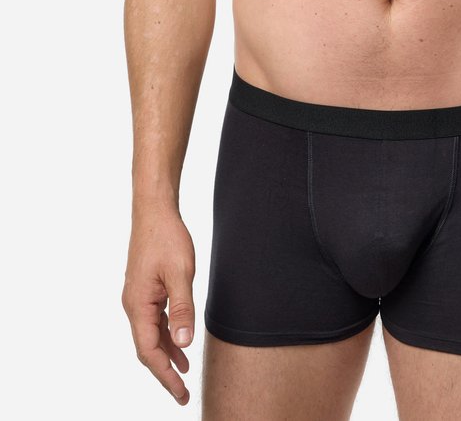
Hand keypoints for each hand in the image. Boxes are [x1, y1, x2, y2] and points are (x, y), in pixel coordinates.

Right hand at [121, 206, 196, 405]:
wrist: (154, 210)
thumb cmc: (166, 237)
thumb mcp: (181, 273)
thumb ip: (182, 309)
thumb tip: (183, 343)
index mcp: (138, 305)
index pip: (149, 352)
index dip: (165, 375)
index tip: (180, 393)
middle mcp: (133, 305)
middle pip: (147, 349)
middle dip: (165, 372)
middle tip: (182, 394)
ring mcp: (138, 297)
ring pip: (151, 335)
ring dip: (167, 354)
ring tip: (184, 373)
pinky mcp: (145, 289)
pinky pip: (154, 320)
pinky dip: (167, 334)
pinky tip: (179, 341)